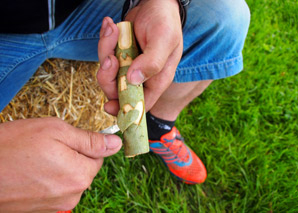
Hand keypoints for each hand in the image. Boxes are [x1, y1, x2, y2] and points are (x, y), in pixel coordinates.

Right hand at [0, 118, 121, 211]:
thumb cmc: (13, 145)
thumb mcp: (56, 131)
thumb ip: (90, 140)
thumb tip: (116, 143)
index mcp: (80, 175)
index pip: (98, 156)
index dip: (82, 145)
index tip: (64, 140)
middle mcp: (72, 195)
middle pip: (84, 169)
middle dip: (71, 156)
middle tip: (46, 148)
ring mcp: (56, 206)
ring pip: (69, 180)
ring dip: (58, 168)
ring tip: (34, 159)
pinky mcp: (41, 211)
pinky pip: (55, 190)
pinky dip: (47, 180)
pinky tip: (29, 172)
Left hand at [97, 0, 182, 114]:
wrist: (155, 3)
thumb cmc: (164, 22)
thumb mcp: (163, 40)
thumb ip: (152, 62)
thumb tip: (133, 80)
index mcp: (157, 79)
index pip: (141, 104)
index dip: (125, 110)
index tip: (109, 107)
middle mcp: (141, 76)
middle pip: (117, 91)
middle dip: (108, 76)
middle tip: (110, 58)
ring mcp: (128, 66)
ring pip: (107, 72)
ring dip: (105, 51)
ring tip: (112, 30)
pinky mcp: (119, 54)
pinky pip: (104, 55)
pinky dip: (104, 40)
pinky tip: (110, 26)